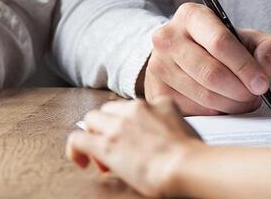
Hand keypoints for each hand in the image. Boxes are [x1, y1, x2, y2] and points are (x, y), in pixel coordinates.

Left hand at [67, 98, 200, 195]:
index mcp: (159, 103)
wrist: (186, 167)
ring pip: (92, 119)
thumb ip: (172, 125)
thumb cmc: (194, 158)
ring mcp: (119, 125)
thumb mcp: (188, 129)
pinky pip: (78, 138)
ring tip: (102, 159)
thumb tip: (168, 139)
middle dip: (108, 127)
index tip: (133, 140)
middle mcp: (136, 109)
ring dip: (94, 136)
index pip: (134, 106)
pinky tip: (82, 162)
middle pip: (110, 109)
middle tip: (117, 151)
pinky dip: (76, 149)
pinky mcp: (106, 144)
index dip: (129, 123)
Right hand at [140, 3, 270, 114]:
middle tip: (254, 95)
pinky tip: (223, 104)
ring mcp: (158, 66)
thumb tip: (265, 70)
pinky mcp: (156, 91)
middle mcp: (168, 37)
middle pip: (212, 73)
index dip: (245, 66)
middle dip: (240, 90)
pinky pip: (194, 112)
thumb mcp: (249, 39)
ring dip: (231, 104)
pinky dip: (216, 113)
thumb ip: (270, 48)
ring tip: (242, 99)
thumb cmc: (222, 47)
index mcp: (191, 15)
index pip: (220, 42)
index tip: (262, 84)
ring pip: (204, 96)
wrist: (185, 55)